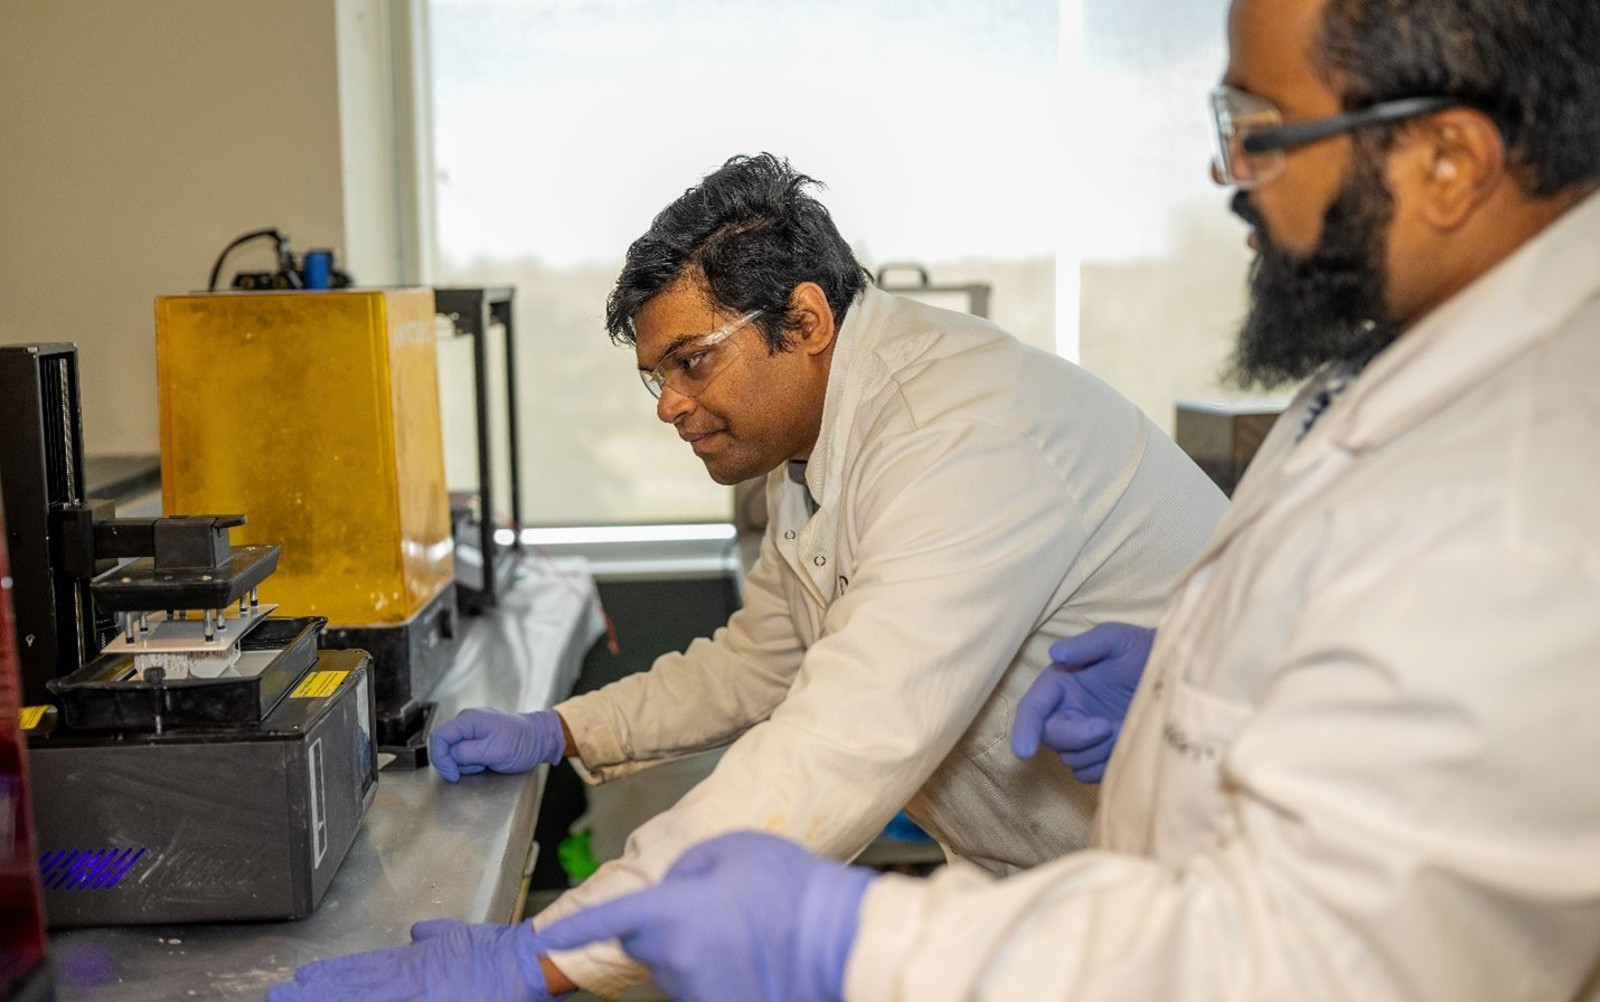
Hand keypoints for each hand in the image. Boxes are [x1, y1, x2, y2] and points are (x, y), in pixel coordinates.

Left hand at [267, 919, 554, 1001]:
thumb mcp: (462, 937)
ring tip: (290, 999)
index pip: (361, 972)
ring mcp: (415, 997)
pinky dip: (357, 1000)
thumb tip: (418, 933)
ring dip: (323, 1000)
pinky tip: (334, 1000)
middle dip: (314, 993)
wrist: (523, 965)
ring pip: (359, 1001)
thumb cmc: (500, 955)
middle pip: (351, 990)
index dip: (330, 975)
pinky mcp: (426, 1001)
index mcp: (415, 964)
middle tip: (278, 994)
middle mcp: (408, 983)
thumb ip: (437, 935)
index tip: (302, 979)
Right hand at [430, 708, 565, 781]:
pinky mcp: (477, 738)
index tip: (452, 774)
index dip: (440, 759)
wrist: (540, 740)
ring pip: (454, 752)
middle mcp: (467, 721)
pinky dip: (473, 762)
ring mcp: (472, 729)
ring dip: (467, 764)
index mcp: (468, 720)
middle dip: (457, 762)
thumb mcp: (492, 751)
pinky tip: (487, 762)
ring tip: (487, 763)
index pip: (438, 738)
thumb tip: (448, 757)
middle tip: (478, 767)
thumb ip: (466, 753)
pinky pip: (465, 753)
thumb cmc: (522, 743)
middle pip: (445, 746)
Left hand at [539, 832, 874, 1001]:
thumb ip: (688, 866)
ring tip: (743, 929)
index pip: (606, 921)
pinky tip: (750, 957)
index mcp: (669, 913)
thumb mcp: (732, 849)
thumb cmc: (788, 889)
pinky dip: (716, 972)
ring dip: (692, 949)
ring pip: (675, 966)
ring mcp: (697, 991)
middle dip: (660, 926)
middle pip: (644, 943)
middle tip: (709, 904)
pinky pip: (703, 986)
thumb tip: (677, 885)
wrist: (837, 940)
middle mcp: (673, 959)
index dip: (572, 929)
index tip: (545, 940)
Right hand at [1011, 622, 1153, 781]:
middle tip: (1107, 726)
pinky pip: (1089, 773)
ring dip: (1096, 751)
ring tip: (1124, 729)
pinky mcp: (1101, 753)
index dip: (1024, 730)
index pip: (1032, 709)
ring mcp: (1084, 735)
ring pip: (1072, 759)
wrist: (1174, 675)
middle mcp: (1067, 711)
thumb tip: (1055, 654)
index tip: (1024, 753)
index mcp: (1060, 684)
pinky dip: (1105, 765)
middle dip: (1077, 738)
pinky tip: (1125, 744)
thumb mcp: (1116, 639)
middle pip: (1051, 737)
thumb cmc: (1142, 651)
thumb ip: (1085, 644)